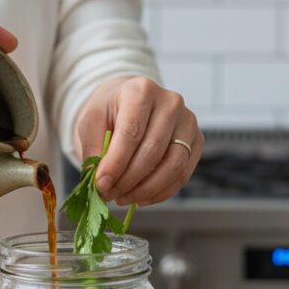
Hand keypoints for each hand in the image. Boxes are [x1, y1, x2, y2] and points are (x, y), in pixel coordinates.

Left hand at [75, 77, 202, 206]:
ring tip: (123, 198)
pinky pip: (182, 174)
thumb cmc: (112, 110)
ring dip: (146, 189)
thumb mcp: (92, 121)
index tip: (101, 184)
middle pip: (153, 151)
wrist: (133, 102)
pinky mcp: (197, 140)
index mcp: (141, 90)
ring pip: (173, 166)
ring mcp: (188, 121)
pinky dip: (160, 192)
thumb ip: (94, 147)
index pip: (132, 132)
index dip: (116, 162)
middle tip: (109, 194)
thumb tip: (101, 181)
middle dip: (128, 179)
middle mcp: (170, 103)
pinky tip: (140, 197)